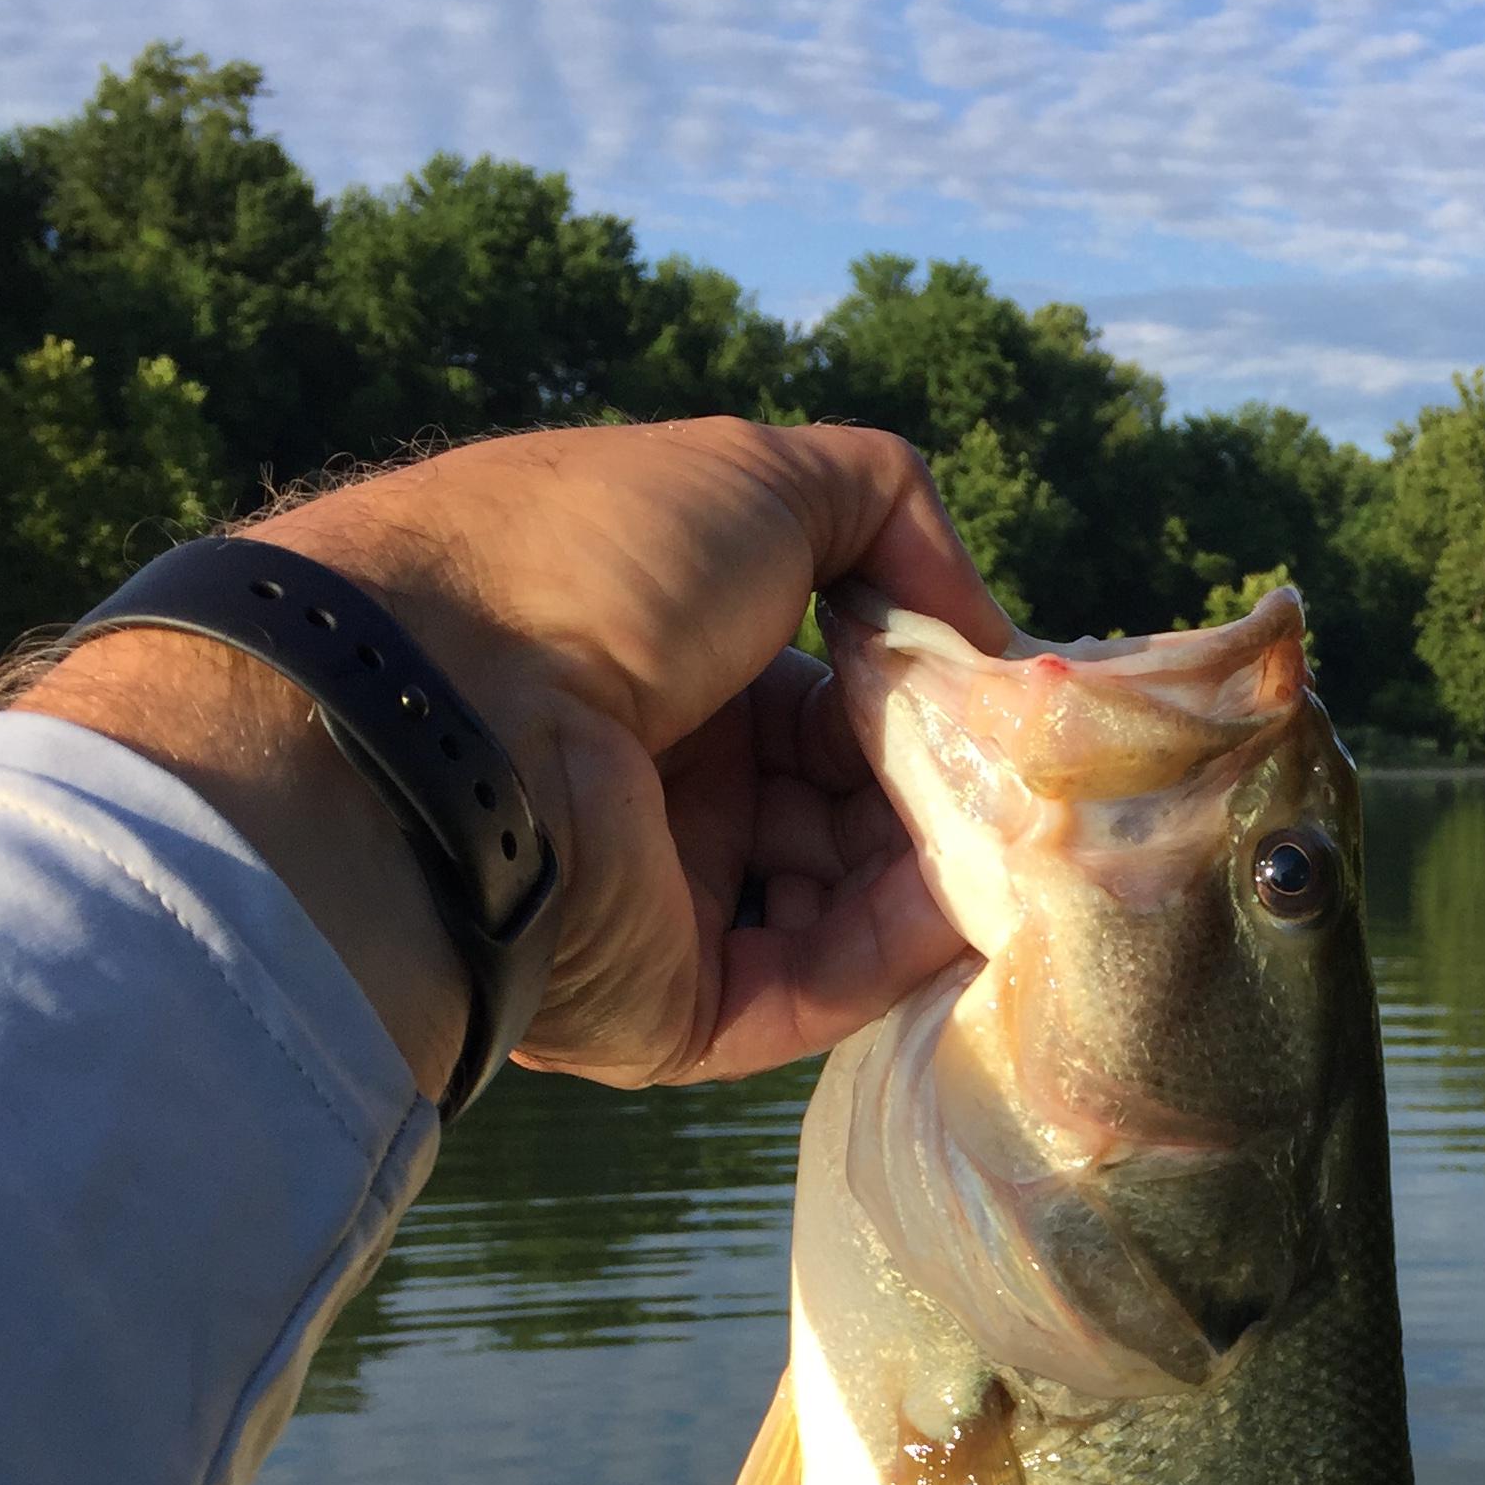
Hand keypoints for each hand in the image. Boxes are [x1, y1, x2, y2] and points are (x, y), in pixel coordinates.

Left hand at [27, 420, 1009, 1094]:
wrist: (457, 715)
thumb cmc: (588, 567)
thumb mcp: (753, 476)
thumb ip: (883, 504)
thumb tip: (977, 619)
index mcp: (662, 658)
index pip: (827, 694)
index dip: (919, 693)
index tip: (1004, 695)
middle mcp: (664, 784)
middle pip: (847, 805)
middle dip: (944, 790)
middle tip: (1027, 777)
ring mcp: (668, 901)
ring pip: (847, 904)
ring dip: (942, 873)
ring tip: (1021, 842)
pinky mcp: (676, 1009)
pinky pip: (818, 988)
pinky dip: (902, 951)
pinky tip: (973, 906)